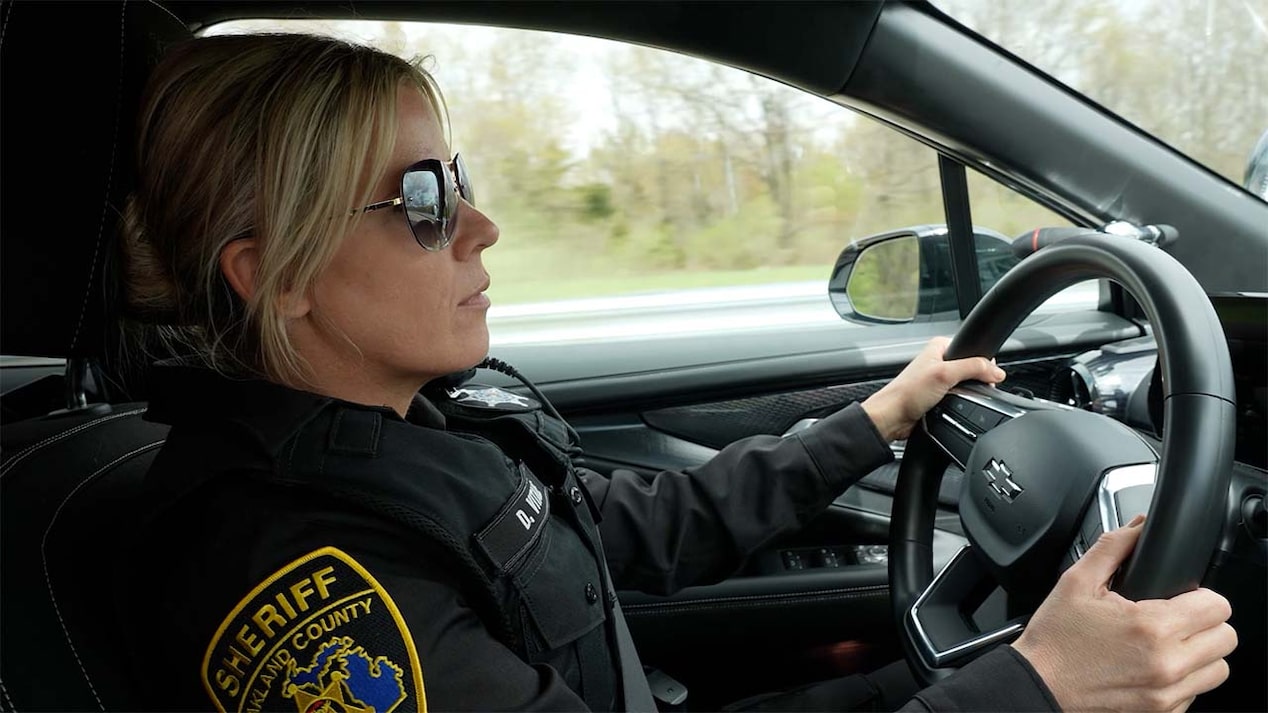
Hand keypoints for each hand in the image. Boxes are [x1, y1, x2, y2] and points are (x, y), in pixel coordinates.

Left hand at [861, 337, 1004, 440]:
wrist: (892, 417)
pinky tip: (956, 406)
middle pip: (972, 368)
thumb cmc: (907, 393)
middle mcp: (939, 360)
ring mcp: (939, 379)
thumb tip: (997, 371)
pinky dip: (961, 402)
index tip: (988, 374)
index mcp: (940, 346)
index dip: (984, 362)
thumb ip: (973, 368)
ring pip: (967, 384)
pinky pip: (959, 397)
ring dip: (968, 393)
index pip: (973, 348)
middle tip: (970, 389)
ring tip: (958, 398)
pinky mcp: (938, 396)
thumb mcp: (945, 374)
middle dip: (976, 380)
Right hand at [1013, 516, 1237, 711]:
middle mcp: (1167, 664)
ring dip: (1200, 653)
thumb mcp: (1076, 582)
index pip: (1217, 606)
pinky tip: (1152, 666)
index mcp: (1151, 627)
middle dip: (1203, 623)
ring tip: (1165, 644)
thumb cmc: (1055, 640)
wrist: (1037, 685)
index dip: (1199, 595)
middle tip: (1172, 618)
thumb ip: (1114, 548)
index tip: (1178, 597)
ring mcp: (1167, 694)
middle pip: (1225, 638)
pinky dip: (1182, 679)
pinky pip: (1196, 693)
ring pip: (1218, 669)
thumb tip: (1139, 527)